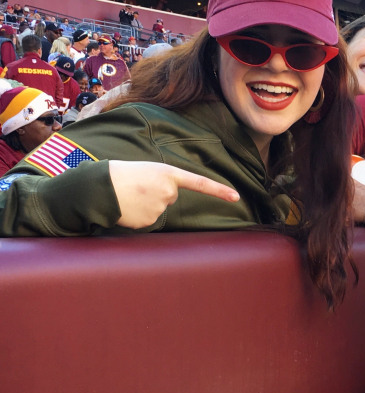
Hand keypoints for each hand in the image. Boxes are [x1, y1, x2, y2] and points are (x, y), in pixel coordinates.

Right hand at [109, 161, 239, 228]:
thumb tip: (168, 200)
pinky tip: (129, 207)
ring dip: (147, 204)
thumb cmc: (122, 175)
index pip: (200, 183)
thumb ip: (164, 182)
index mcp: (168, 173)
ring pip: (160, 209)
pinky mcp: (150, 222)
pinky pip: (149, 220)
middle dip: (158, 194)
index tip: (236, 197)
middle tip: (139, 186)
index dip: (219, 190)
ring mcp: (160, 208)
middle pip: (171, 197)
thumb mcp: (147, 170)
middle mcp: (168, 191)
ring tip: (131, 195)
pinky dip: (140, 215)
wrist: (100, 188)